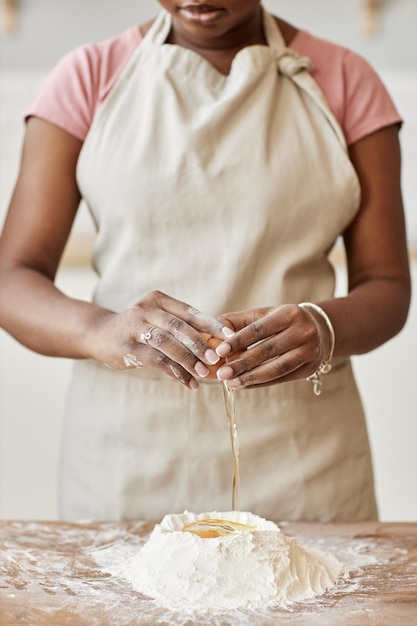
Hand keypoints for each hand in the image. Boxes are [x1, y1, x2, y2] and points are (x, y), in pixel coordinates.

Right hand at [88, 290, 232, 389]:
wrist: (100, 334)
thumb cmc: (139, 329)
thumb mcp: (158, 321)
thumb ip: (182, 329)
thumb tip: (217, 345)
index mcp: (159, 299)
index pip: (190, 311)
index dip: (211, 324)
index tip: (230, 336)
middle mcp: (146, 309)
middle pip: (179, 326)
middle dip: (200, 343)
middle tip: (217, 358)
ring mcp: (134, 327)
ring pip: (167, 343)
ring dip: (188, 360)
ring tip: (203, 374)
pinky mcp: (127, 347)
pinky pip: (156, 360)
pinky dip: (175, 372)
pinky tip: (188, 382)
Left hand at [214, 304, 332, 388]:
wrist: (318, 329)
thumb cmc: (281, 321)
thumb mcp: (262, 315)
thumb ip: (237, 322)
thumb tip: (212, 334)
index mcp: (289, 313)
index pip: (259, 329)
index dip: (238, 341)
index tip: (219, 352)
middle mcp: (304, 331)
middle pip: (268, 350)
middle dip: (242, 363)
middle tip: (221, 374)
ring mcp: (310, 351)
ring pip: (277, 368)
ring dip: (251, 378)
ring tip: (231, 382)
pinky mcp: (311, 368)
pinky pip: (282, 378)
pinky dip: (261, 383)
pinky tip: (244, 385)